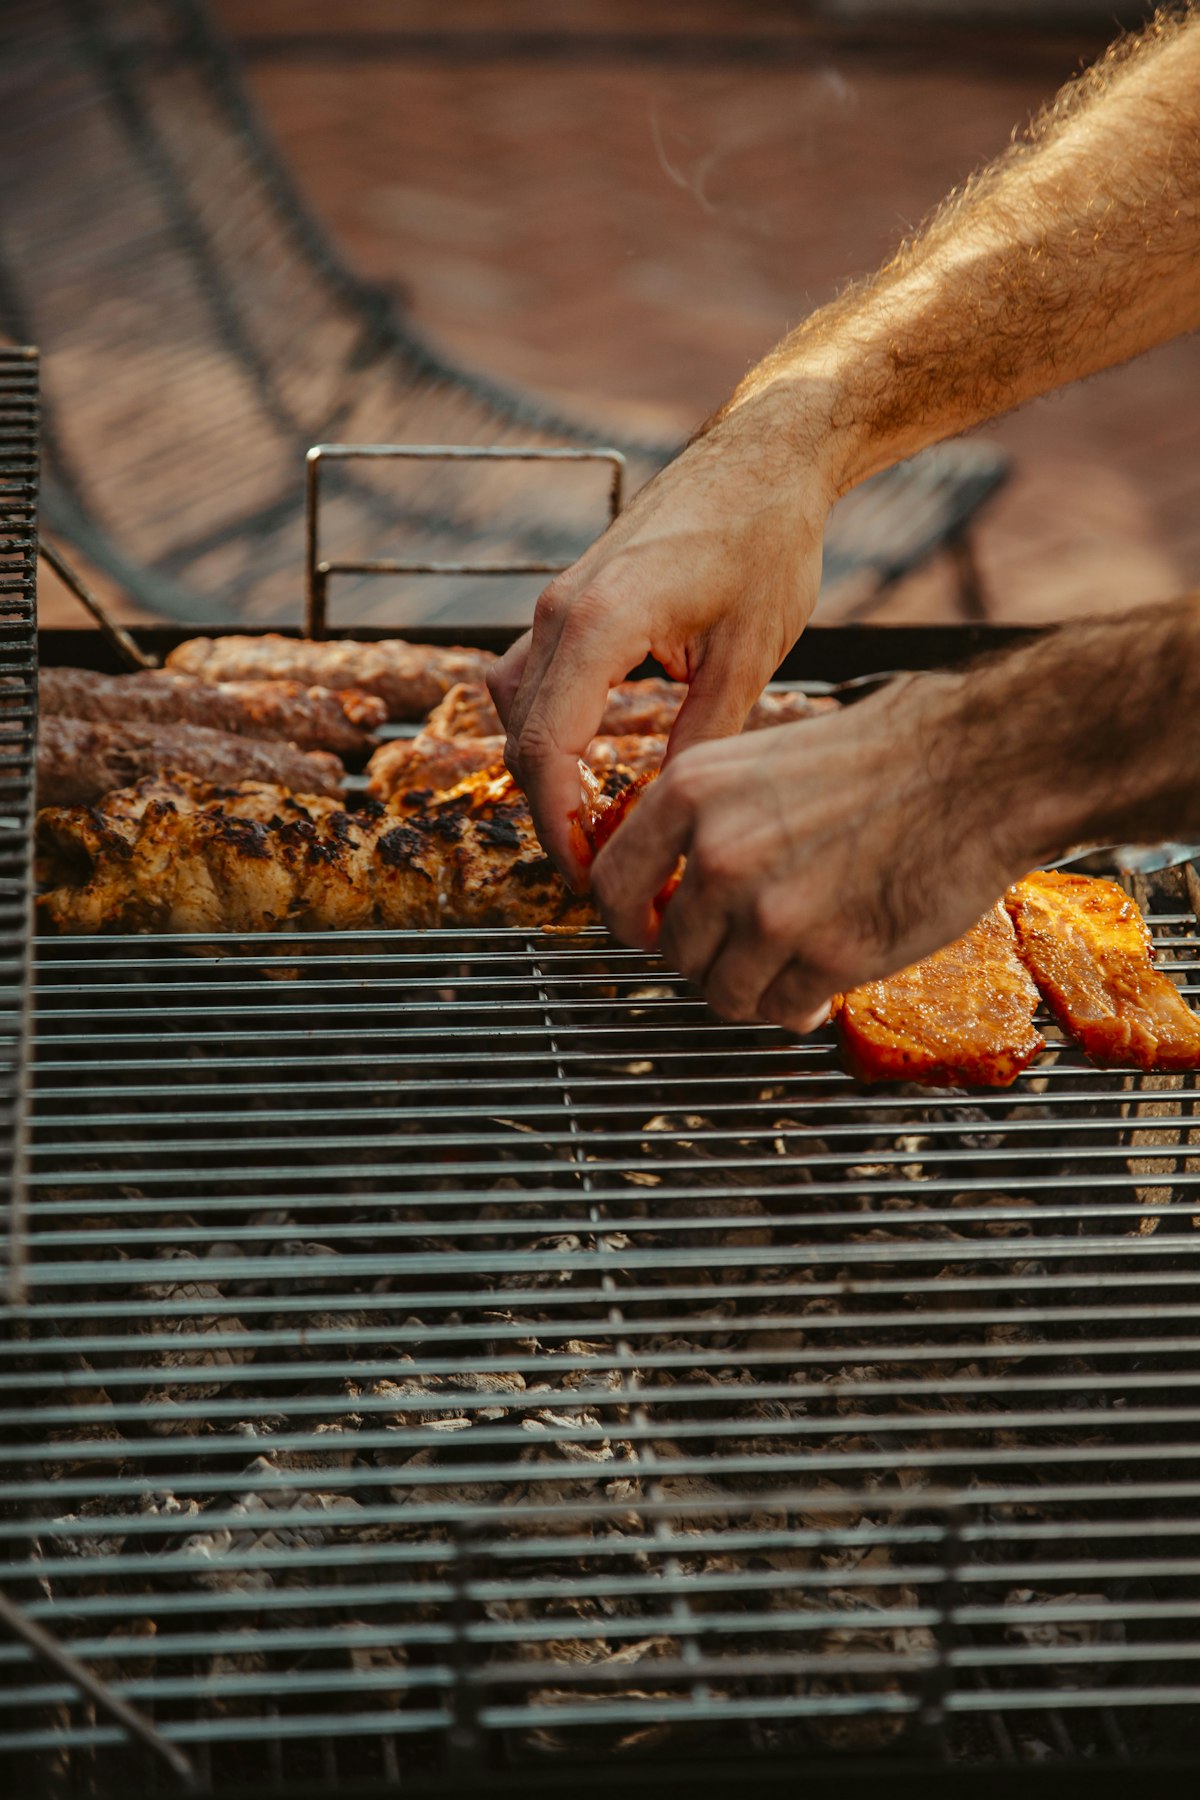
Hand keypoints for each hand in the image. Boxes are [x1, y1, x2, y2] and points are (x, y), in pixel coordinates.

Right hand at [488, 385, 844, 882]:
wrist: (763, 453)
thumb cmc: (766, 538)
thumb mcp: (748, 656)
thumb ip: (700, 741)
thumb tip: (671, 818)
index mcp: (598, 622)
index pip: (548, 750)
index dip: (562, 826)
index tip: (593, 876)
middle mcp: (559, 610)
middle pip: (522, 739)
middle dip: (552, 814)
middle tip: (599, 870)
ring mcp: (556, 602)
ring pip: (516, 711)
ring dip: (546, 773)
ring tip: (597, 825)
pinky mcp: (569, 600)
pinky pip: (532, 679)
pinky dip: (551, 730)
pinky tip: (596, 764)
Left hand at [590, 673, 1029, 1031]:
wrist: (978, 768)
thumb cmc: (884, 756)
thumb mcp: (762, 759)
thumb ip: (707, 819)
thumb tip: (672, 881)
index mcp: (692, 793)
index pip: (612, 886)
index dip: (628, 922)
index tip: (648, 932)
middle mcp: (720, 854)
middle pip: (673, 950)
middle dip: (707, 957)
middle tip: (747, 945)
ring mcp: (772, 911)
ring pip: (722, 992)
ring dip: (752, 989)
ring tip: (789, 963)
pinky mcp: (829, 956)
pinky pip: (782, 1010)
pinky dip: (798, 1005)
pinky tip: (823, 979)